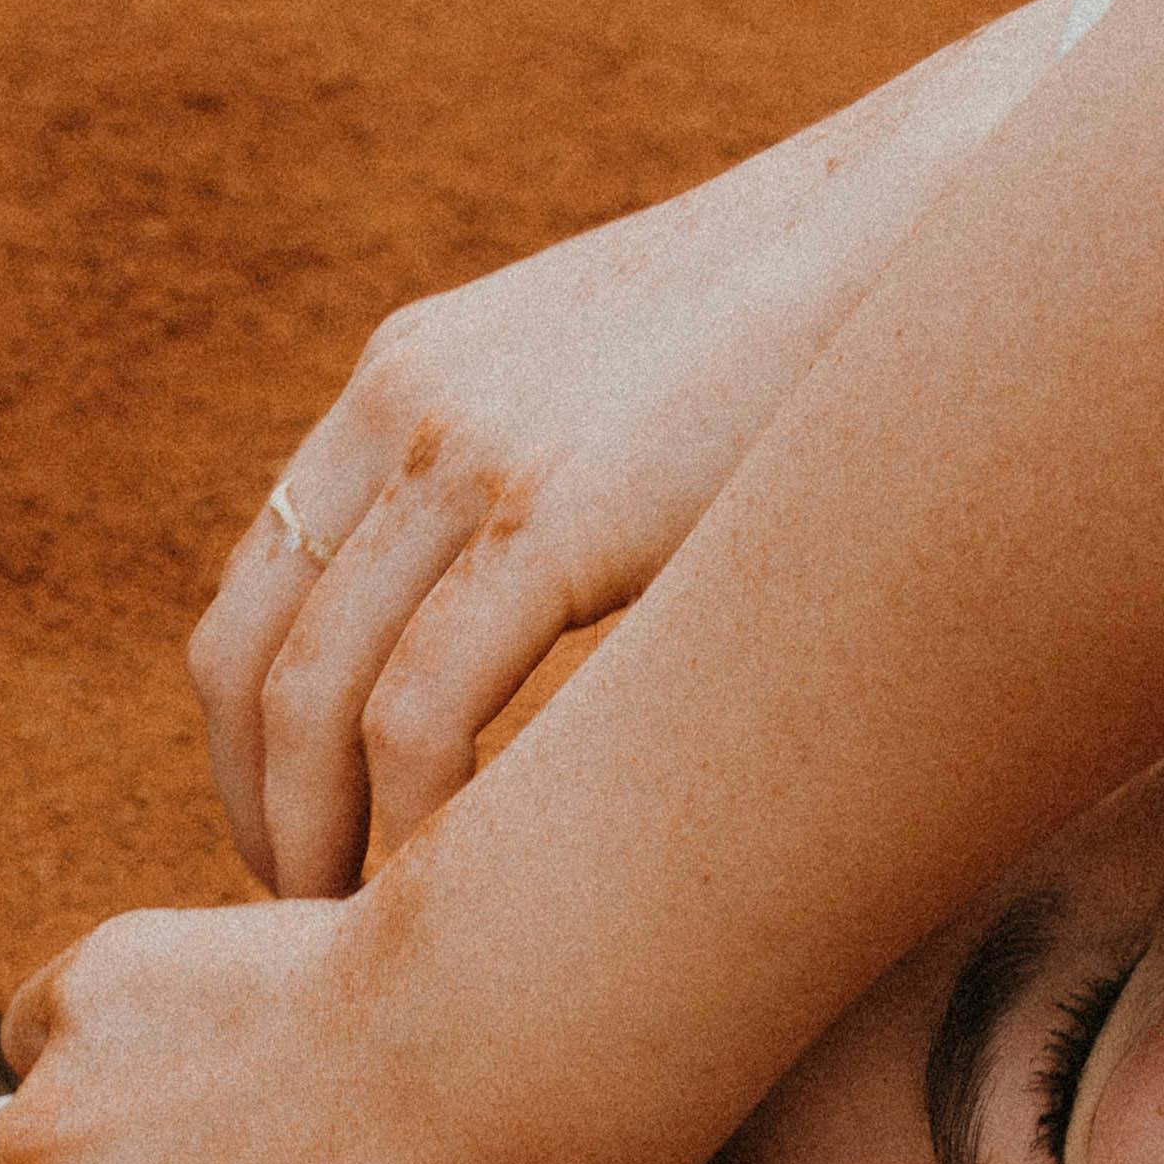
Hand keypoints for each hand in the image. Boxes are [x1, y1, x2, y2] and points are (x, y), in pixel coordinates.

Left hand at [192, 188, 862, 898]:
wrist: (914, 228)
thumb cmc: (807, 345)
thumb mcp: (625, 397)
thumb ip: (552, 490)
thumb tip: (548, 638)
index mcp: (400, 379)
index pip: (254, 590)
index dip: (251, 743)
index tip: (299, 840)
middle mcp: (403, 409)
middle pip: (249, 657)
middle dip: (260, 811)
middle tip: (307, 918)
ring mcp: (469, 456)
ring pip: (315, 697)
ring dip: (317, 840)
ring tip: (363, 935)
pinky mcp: (556, 512)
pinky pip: (421, 710)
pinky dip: (409, 823)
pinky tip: (453, 886)